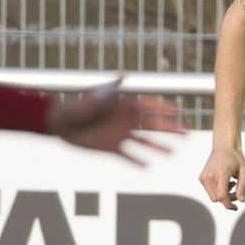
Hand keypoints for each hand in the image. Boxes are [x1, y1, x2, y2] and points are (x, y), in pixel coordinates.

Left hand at [47, 79, 183, 165]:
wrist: (59, 122)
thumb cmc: (75, 106)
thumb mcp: (93, 97)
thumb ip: (109, 92)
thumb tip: (122, 77)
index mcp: (123, 105)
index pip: (148, 105)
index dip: (163, 107)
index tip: (177, 111)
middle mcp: (126, 119)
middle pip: (152, 124)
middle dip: (169, 128)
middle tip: (186, 133)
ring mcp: (120, 134)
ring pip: (145, 142)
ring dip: (159, 146)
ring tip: (174, 152)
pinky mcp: (111, 147)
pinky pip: (128, 156)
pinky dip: (137, 162)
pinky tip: (148, 167)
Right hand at [199, 144, 244, 210]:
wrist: (224, 146)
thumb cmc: (236, 158)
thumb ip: (243, 187)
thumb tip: (241, 201)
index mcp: (221, 174)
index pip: (222, 196)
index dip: (229, 205)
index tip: (235, 208)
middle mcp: (210, 176)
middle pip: (217, 199)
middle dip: (227, 199)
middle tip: (236, 191)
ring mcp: (204, 177)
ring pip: (213, 197)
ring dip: (222, 195)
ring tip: (230, 184)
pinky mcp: (201, 178)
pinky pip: (210, 192)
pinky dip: (217, 191)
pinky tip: (223, 181)